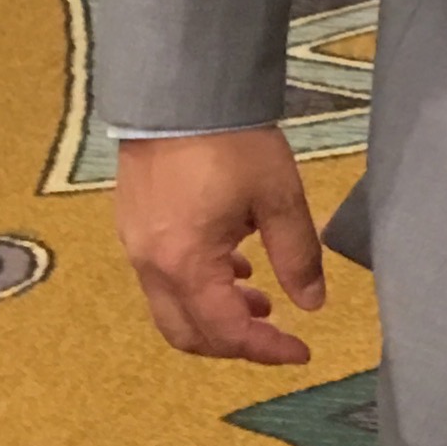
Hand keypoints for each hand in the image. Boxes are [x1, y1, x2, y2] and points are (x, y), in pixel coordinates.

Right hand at [116, 127, 327, 365]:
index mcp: (186, 265)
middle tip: (277, 335)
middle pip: (187, 333)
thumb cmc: (233, 143)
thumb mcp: (279, 197)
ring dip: (215, 316)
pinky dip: (198, 288)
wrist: (180, 93)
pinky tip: (233, 264)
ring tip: (261, 302)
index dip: (265, 350)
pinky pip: (163, 279)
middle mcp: (151, 266)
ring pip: (172, 309)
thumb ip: (297, 255)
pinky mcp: (134, 226)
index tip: (302, 352)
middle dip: (234, 344)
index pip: (225, 331)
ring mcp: (136, 247)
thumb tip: (313, 304)